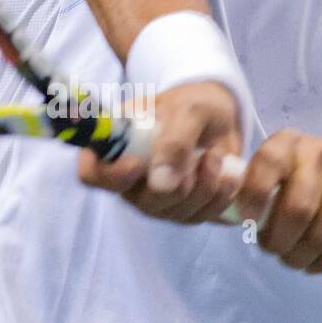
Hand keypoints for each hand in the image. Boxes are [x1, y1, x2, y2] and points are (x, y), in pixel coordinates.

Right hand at [77, 81, 242, 224]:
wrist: (219, 115)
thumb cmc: (193, 105)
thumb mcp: (188, 110)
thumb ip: (174, 141)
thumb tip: (162, 183)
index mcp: (116, 148)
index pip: (92, 175)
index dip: (110, 176)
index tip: (138, 164)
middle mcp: (130, 180)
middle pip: (142, 203)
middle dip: (180, 183)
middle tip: (204, 154)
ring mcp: (156, 199)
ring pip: (175, 213)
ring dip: (206, 187)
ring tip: (218, 156)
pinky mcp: (184, 210)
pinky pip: (200, 217)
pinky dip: (220, 197)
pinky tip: (229, 174)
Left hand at [232, 131, 321, 272]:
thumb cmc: (313, 176)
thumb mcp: (286, 168)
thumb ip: (261, 188)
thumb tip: (241, 222)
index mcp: (289, 144)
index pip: (268, 163)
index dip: (254, 195)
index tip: (250, 222)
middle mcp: (320, 156)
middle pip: (296, 211)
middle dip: (278, 241)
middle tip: (273, 250)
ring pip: (318, 235)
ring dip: (299, 257)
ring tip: (292, 259)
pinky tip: (315, 264)